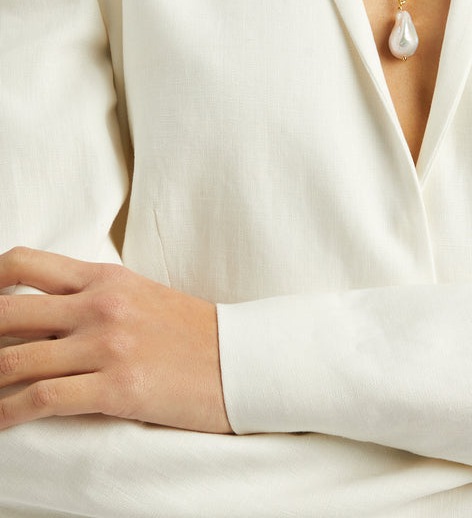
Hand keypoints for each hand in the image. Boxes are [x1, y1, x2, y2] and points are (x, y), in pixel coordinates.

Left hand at [0, 247, 230, 433]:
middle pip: (7, 311)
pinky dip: (8, 414)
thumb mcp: (140, 296)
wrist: (241, 361)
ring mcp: (107, 345)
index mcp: (106, 278)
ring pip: (15, 359)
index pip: (25, 263)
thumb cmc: (190, 334)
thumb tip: (40, 315)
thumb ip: (92, 298)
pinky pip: (43, 398)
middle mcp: (100, 305)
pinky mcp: (116, 387)